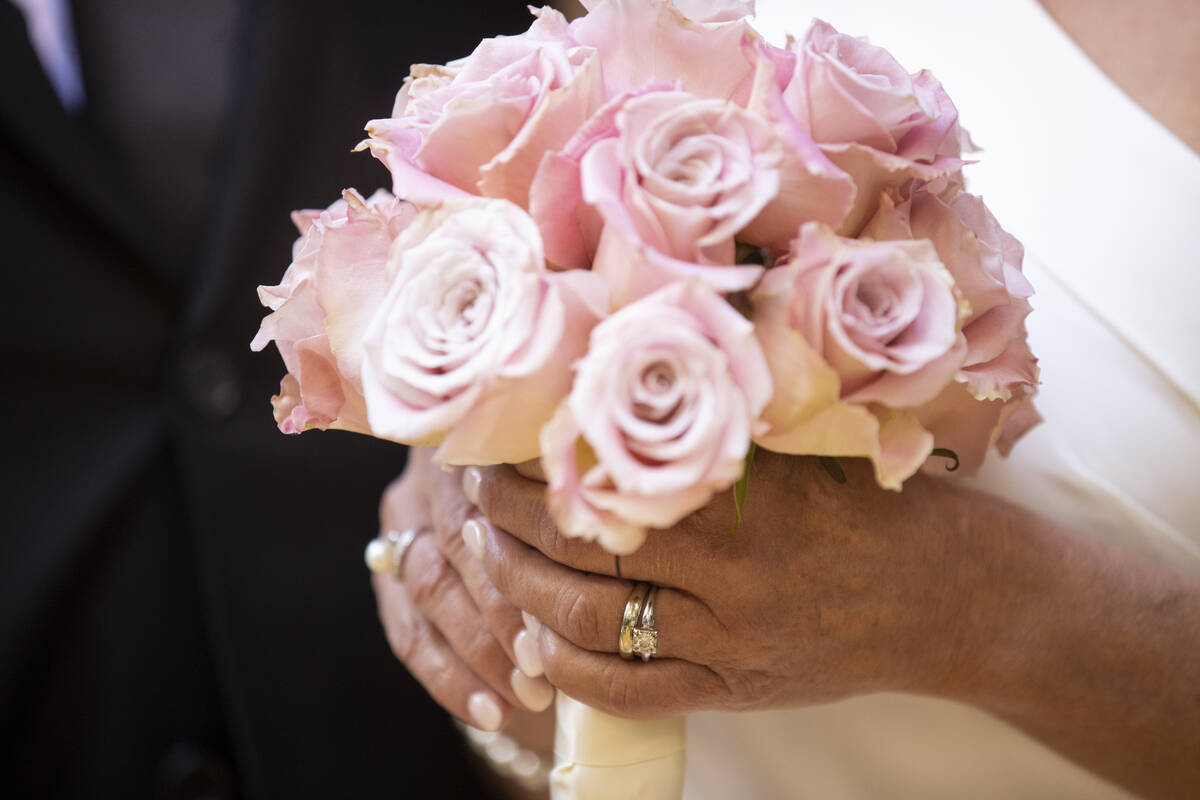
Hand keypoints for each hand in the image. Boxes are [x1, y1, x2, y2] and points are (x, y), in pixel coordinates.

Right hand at [372, 448, 554, 730]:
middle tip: (541, 676)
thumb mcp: (566, 471)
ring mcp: (401, 519)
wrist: (502, 462)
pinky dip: (448, 677)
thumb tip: (617, 547)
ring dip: (475, 657)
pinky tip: (489, 713)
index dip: (509, 578)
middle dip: (495, 624)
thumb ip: (576, 498)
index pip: (477, 517)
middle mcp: (426, 479)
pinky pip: (407, 631)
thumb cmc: (563, 480)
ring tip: (521, 701)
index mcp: (472, 446)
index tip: (552, 625)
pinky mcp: (387, 564)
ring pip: (426, 595)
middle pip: (449, 558)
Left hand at [468, 451, 1199, 798]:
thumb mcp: (808, 445)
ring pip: (594, 621)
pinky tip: (532, 646)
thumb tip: (624, 377)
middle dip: (511, 521)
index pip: (610, 476)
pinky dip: (572, 673)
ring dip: (522, 590)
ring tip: (484, 556)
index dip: (537, 464)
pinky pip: (633, 690)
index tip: (498, 441)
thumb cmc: (880, 502)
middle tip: (472, 494)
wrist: (956, 596)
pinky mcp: (737, 688)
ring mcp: (732, 638)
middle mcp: (734, 570)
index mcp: (747, 494)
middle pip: (586, 548)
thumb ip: (723, 420)